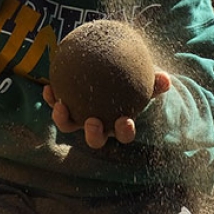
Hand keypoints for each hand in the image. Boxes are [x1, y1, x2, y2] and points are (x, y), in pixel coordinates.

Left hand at [43, 71, 170, 148]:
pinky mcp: (64, 109)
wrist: (110, 74)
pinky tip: (48, 87)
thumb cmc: (131, 82)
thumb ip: (154, 81)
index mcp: (118, 124)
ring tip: (60, 105)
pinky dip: (50, 98)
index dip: (125, 131)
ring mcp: (79, 119)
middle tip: (92, 121)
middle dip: (93, 135)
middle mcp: (98, 126)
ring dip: (63, 119)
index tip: (125, 121)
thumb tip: (166, 79)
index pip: (124, 133)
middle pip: (95, 139)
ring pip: (69, 125)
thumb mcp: (145, 79)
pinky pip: (56, 105)